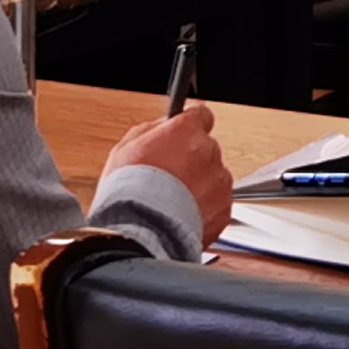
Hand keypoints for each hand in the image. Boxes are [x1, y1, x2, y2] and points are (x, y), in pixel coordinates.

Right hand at [107, 106, 235, 241]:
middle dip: (190, 161)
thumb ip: (151, 130)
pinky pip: (217, 204)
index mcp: (186, 131)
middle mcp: (208, 151)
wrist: (140, 234)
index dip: (190, 125)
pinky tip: (180, 218)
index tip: (185, 132)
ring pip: (213, 178)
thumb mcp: (125, 148)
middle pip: (205, 150)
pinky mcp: (224, 208)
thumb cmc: (127, 193)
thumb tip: (163, 125)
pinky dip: (204, 210)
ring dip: (198, 187)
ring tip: (171, 204)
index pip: (201, 115)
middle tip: (167, 180)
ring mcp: (219, 180)